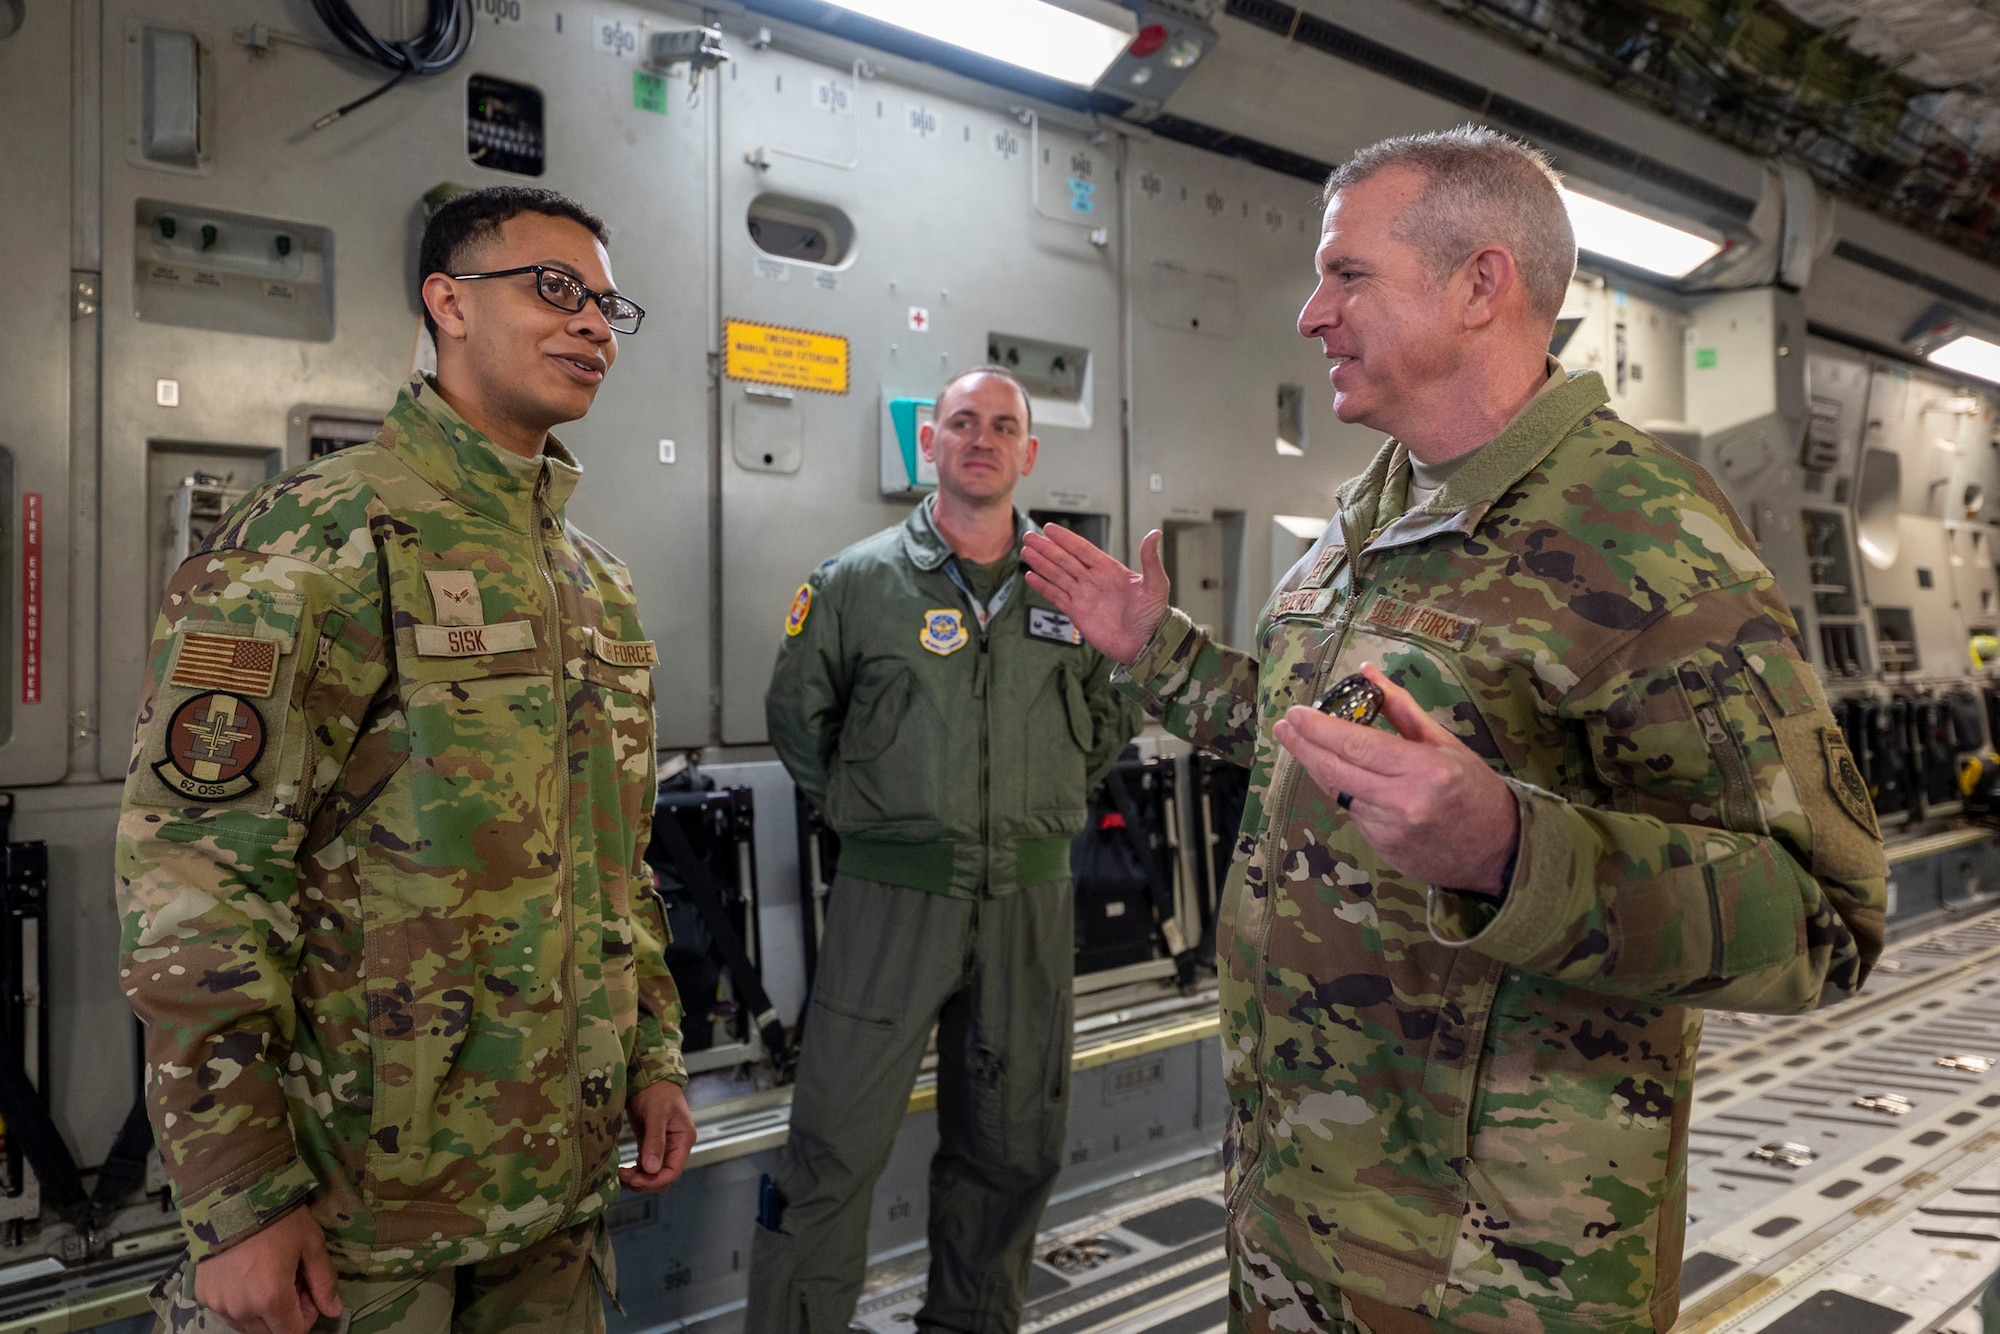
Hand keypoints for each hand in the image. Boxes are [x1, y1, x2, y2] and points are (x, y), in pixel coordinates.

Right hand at [192, 1203, 340, 1333]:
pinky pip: (226, 1310)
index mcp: (271, 1299)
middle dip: (285, 1312)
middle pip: (269, 1331)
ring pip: (246, 1324)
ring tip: (268, 1273)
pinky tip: (246, 1272)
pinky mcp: (203, 1294)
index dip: (306, 1314)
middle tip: (289, 1278)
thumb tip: (334, 1310)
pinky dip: (240, 1300)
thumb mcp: (311, 1244)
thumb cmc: (276, 1217)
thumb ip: (324, 1281)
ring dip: (262, 1309)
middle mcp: (241, 1309)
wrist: (230, 1196)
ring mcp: (218, 1303)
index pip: (293, 1332)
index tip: (307, 1288)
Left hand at [621, 1079, 695, 1191]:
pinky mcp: (651, 1145)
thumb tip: (651, 1169)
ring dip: (638, 1179)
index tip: (635, 1179)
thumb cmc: (657, 1090)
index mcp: (683, 1139)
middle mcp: (676, 1146)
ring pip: (654, 1174)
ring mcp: (664, 1147)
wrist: (650, 1077)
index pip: (673, 1171)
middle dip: (645, 1181)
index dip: (655, 1180)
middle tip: (624, 1177)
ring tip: (621, 1175)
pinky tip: (624, 1170)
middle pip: (664, 1176)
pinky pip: (646, 1166)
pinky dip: (636, 1172)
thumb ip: (655, 1141)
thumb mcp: (656, 1113)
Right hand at [1020, 525, 1170, 664]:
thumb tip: (1155, 533)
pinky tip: (1031, 576)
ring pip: (1057, 575)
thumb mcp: (1156, 585)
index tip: (1049, 528)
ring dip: (1041, 563)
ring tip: (1026, 551)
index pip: (1082, 549)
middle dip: (1047, 548)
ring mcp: (1084, 596)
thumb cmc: (1154, 616)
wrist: (1146, 645)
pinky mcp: (1077, 613)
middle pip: (1065, 559)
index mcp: (1110, 570)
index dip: (1066, 539)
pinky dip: (1043, 587)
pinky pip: (1056, 596)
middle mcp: (1094, 580)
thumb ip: (1150, 559)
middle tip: (1029, 536)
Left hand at [1272, 662, 1518, 893]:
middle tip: (1282, 727)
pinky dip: (1342, 791)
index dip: (1319, 728)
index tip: (1295, 714)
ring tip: (1299, 744)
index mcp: (1423, 769)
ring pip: (1337, 792)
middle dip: (1302, 746)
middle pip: (1335, 770)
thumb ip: (1401, 708)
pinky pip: (1351, 813)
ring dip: (1316, 767)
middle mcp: (1403, 801)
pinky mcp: (1382, 848)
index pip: (1356, 745)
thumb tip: (1368, 672)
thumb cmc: (1474, 789)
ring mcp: (1389, 829)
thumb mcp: (1444, 742)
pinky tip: (1339, 776)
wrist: (1498, 850)